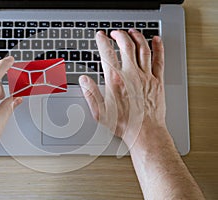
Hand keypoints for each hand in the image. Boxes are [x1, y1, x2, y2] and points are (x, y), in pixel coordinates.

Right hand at [79, 29, 165, 146]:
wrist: (145, 132)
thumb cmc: (123, 123)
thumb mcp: (99, 111)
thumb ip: (90, 93)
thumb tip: (83, 80)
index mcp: (115, 80)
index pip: (107, 53)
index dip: (102, 41)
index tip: (100, 36)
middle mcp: (131, 74)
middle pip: (126, 46)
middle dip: (119, 35)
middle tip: (115, 33)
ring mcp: (146, 76)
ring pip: (143, 49)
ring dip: (137, 37)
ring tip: (132, 32)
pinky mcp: (157, 81)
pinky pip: (159, 60)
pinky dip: (158, 48)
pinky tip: (156, 40)